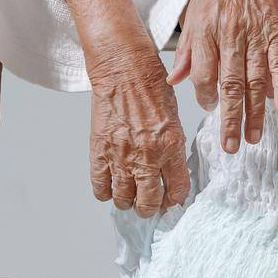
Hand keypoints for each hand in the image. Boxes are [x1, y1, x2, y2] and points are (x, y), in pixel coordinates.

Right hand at [88, 45, 189, 217]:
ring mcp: (121, 156)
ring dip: (127, 202)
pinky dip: (105, 192)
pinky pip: (100, 186)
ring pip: (123, 199)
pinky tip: (110, 187)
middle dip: (149, 208)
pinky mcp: (100, 152)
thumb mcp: (174, 120)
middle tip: (148, 204)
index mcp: (171, 147)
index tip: (170, 200)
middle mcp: (147, 157)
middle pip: (148, 202)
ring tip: (129, 197)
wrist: (124, 70)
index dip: (173, 199)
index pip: (177, 190)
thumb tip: (170, 172)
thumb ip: (172, 149)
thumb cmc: (151, 88)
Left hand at [168, 0, 277, 152]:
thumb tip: (175, 81)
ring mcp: (255, 35)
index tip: (208, 110)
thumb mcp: (192, 12)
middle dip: (230, 119)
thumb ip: (186, 49)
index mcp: (205, 33)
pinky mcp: (276, 31)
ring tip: (254, 138)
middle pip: (229, 86)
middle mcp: (229, 37)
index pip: (202, 75)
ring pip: (255, 81)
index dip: (204, 97)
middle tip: (230, 146)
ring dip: (255, 113)